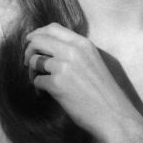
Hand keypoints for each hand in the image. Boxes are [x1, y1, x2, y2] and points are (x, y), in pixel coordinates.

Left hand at [24, 23, 136, 141]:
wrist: (114, 114)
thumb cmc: (104, 92)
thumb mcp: (93, 61)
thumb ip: (75, 51)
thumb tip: (50, 48)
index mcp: (83, 43)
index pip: (52, 28)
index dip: (37, 34)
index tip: (31, 42)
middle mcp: (73, 51)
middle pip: (38, 40)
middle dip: (29, 51)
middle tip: (28, 63)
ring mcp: (64, 67)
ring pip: (34, 61)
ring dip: (32, 72)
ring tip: (40, 82)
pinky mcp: (57, 84)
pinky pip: (37, 80)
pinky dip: (38, 88)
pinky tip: (46, 95)